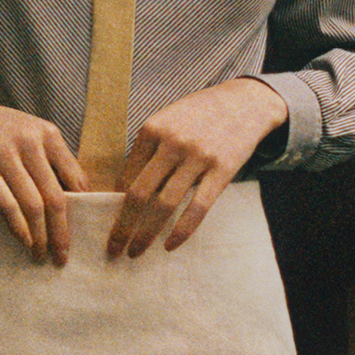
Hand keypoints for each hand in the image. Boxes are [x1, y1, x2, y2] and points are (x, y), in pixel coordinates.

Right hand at [0, 96, 88, 264]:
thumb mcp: (27, 132)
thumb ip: (48, 157)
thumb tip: (72, 197)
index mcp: (47, 133)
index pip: (76, 178)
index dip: (82, 210)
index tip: (82, 232)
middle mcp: (29, 142)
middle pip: (55, 197)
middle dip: (61, 232)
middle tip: (62, 256)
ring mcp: (4, 154)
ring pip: (33, 205)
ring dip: (39, 236)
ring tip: (40, 254)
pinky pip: (6, 204)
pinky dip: (18, 227)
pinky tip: (23, 241)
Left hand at [105, 78, 285, 258]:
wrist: (245, 103)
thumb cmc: (199, 114)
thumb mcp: (167, 120)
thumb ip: (148, 149)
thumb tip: (123, 189)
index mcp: (152, 129)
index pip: (126, 175)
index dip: (114, 203)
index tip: (109, 222)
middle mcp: (172, 143)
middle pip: (139, 194)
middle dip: (122, 226)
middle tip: (112, 248)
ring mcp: (198, 157)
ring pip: (164, 205)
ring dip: (146, 234)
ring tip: (135, 252)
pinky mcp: (222, 170)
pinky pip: (198, 208)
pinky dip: (182, 231)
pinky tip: (169, 246)